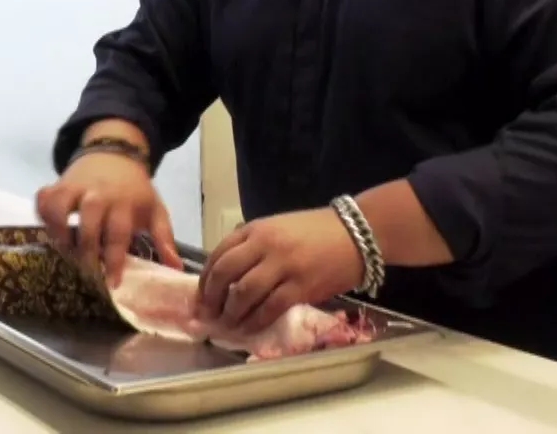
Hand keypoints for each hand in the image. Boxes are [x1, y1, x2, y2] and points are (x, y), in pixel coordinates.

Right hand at [35, 152, 181, 286]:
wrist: (115, 153)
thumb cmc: (135, 190)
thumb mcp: (155, 210)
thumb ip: (164, 238)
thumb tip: (175, 269)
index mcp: (124, 204)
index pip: (119, 234)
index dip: (115, 260)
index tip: (113, 283)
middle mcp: (98, 195)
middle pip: (89, 224)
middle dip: (86, 252)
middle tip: (87, 272)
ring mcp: (75, 188)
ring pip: (60, 208)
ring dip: (59, 232)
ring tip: (66, 251)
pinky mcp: (58, 184)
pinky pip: (44, 198)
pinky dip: (42, 213)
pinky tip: (49, 230)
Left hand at [196, 208, 362, 336]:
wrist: (356, 234)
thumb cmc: (316, 231)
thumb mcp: (277, 226)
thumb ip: (253, 244)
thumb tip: (228, 271)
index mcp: (257, 229)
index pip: (219, 253)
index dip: (205, 277)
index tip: (201, 295)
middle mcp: (265, 245)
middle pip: (225, 273)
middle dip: (212, 297)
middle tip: (208, 313)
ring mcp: (284, 265)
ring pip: (244, 293)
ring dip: (231, 312)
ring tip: (227, 324)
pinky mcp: (302, 286)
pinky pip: (270, 308)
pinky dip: (255, 321)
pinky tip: (249, 329)